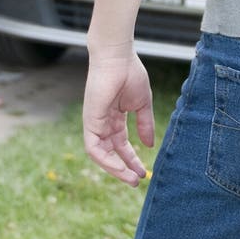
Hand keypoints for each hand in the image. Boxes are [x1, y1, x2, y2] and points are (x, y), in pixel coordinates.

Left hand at [83, 50, 154, 186]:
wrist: (118, 57)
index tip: (144, 172)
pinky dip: (104, 160)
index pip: (121, 144)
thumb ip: (145, 124)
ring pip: (100, 154)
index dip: (131, 159)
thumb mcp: (142, 104)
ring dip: (115, 169)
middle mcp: (103, 121)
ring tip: (131, 178)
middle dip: (123, 168)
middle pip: (110, 151)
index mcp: (115, 117)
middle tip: (137, 181)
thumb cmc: (130, 73)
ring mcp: (95, 121)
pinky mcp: (90, 120)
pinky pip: (93, 147)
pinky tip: (119, 167)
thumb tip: (149, 145)